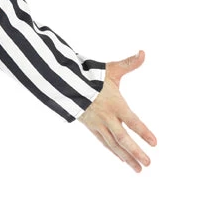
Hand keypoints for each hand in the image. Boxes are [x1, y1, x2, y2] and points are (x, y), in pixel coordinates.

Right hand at [77, 50, 155, 172]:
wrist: (66, 86)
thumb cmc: (91, 77)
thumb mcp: (111, 70)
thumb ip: (129, 63)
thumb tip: (143, 53)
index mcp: (115, 104)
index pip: (132, 121)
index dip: (143, 132)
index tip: (155, 143)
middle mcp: (107, 117)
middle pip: (122, 139)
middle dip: (136, 152)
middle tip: (148, 164)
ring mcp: (98, 125)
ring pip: (113, 145)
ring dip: (127, 157)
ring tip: (139, 169)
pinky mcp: (92, 128)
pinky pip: (104, 143)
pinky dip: (115, 152)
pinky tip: (123, 160)